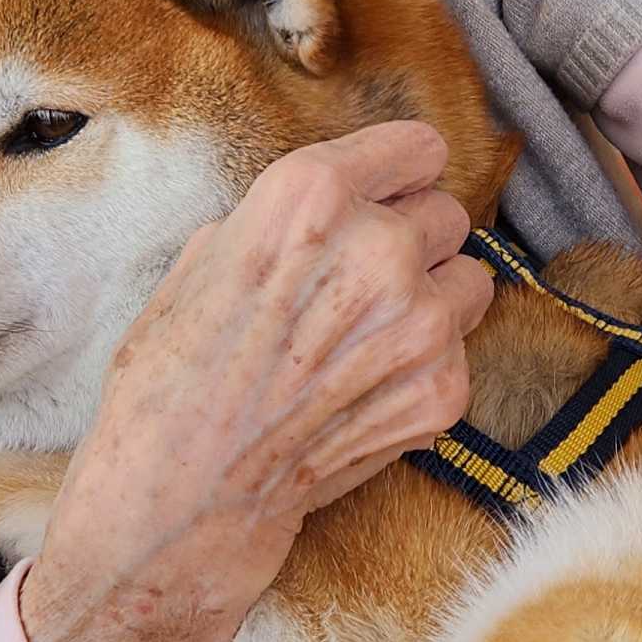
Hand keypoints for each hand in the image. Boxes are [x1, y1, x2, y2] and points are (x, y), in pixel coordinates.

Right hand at [17, 121, 494, 641]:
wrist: (184, 496)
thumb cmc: (172, 377)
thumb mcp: (200, 262)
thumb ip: (274, 220)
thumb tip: (321, 213)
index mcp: (309, 195)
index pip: (418, 146)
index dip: (397, 175)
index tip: (386, 195)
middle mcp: (378, 247)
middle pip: (445, 212)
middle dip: (409, 242)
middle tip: (359, 285)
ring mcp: (419, 323)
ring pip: (469, 279)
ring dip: (430, 301)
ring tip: (367, 340)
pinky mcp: (442, 390)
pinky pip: (460, 352)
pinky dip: (423, 370)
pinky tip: (362, 393)